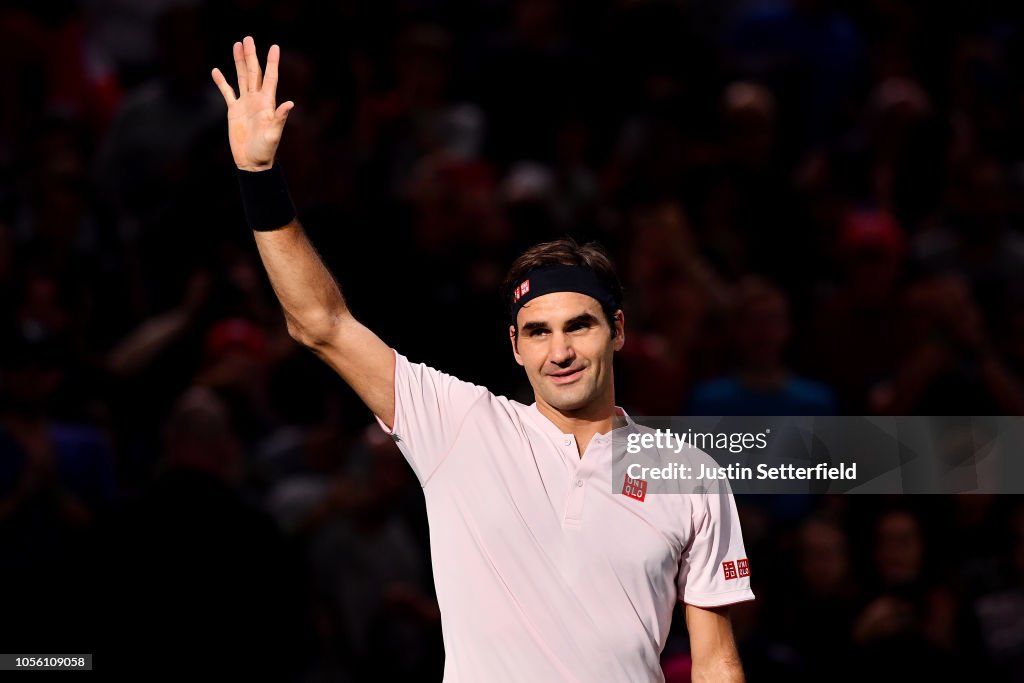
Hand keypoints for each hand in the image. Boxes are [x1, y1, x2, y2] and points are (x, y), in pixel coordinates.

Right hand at [211, 36, 293, 170]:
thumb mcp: (274, 134)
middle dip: (251, 56)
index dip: (272, 62)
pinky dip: (221, 82)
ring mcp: (245, 104)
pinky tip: (216, 71)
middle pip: (253, 73)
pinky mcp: (234, 111)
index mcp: (267, 103)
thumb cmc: (265, 150)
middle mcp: (257, 100)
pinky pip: (227, 92)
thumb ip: (280, 118)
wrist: (252, 162)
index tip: (275, 47)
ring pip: (241, 78)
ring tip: (237, 45)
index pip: (270, 77)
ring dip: (238, 62)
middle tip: (248, 39)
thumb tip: (290, 103)